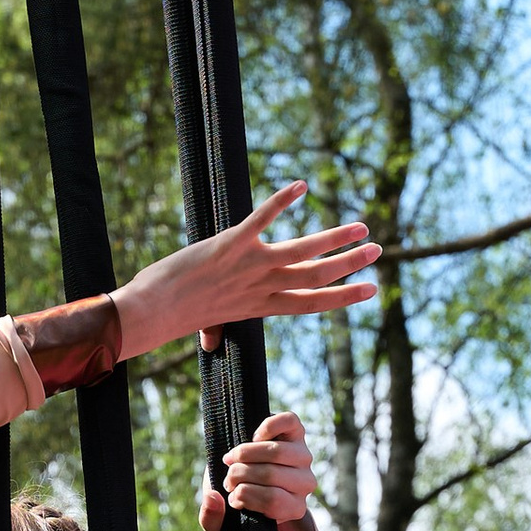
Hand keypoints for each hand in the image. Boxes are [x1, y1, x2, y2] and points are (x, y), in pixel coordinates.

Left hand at [120, 181, 378, 357]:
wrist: (153, 310)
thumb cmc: (174, 315)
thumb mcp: (202, 324)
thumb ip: (213, 330)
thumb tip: (209, 344)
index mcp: (259, 306)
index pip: (312, 303)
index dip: (343, 296)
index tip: (369, 289)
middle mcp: (261, 287)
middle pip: (317, 278)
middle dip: (349, 265)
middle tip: (377, 251)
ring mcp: (249, 265)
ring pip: (303, 252)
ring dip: (334, 239)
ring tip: (360, 227)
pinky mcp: (231, 244)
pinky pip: (262, 219)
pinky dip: (282, 202)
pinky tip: (301, 186)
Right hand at [204, 412, 314, 530]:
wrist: (250, 477)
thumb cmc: (239, 500)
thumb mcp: (222, 522)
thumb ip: (211, 518)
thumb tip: (214, 497)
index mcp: (294, 508)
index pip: (272, 501)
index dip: (244, 496)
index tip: (231, 496)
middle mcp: (304, 483)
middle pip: (270, 474)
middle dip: (239, 474)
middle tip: (229, 477)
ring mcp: (303, 456)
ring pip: (275, 451)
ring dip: (244, 454)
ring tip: (233, 460)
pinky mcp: (298, 432)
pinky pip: (288, 421)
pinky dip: (266, 427)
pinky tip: (253, 438)